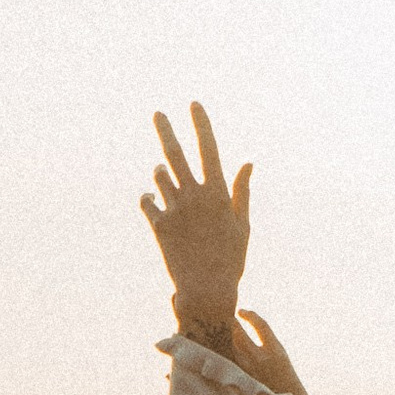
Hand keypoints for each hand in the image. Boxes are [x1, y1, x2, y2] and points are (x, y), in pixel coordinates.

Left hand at [141, 104, 250, 331]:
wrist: (206, 290)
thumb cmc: (231, 259)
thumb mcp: (243, 225)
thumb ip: (242, 192)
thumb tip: (247, 163)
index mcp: (218, 193)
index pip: (209, 149)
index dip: (201, 124)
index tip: (194, 104)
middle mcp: (194, 196)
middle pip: (175, 154)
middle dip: (166, 130)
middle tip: (157, 113)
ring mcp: (174, 209)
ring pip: (160, 177)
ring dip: (161, 174)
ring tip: (165, 180)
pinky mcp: (159, 224)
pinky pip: (147, 200)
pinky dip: (149, 197)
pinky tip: (153, 198)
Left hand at [229, 307, 308, 394]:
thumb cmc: (289, 381)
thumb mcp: (282, 358)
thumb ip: (268, 345)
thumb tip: (251, 332)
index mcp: (276, 351)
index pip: (261, 325)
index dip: (250, 315)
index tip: (242, 311)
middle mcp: (263, 359)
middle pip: (241, 335)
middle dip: (234, 325)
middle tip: (229, 318)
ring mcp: (252, 370)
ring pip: (235, 348)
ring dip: (231, 338)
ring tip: (228, 331)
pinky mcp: (245, 379)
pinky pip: (234, 361)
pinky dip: (231, 352)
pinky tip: (229, 349)